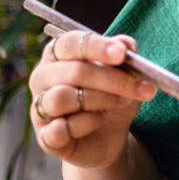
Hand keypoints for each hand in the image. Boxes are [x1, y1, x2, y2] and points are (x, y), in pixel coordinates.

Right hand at [27, 30, 155, 169]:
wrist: (111, 134)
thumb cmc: (112, 94)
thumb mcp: (124, 71)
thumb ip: (123, 54)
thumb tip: (125, 43)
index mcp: (58, 54)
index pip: (70, 43)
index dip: (97, 47)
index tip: (122, 53)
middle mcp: (42, 77)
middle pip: (72, 71)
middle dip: (112, 79)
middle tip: (138, 87)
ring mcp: (39, 108)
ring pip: (62, 98)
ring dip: (100, 100)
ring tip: (120, 102)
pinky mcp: (45, 136)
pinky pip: (61, 128)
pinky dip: (88, 123)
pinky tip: (101, 120)